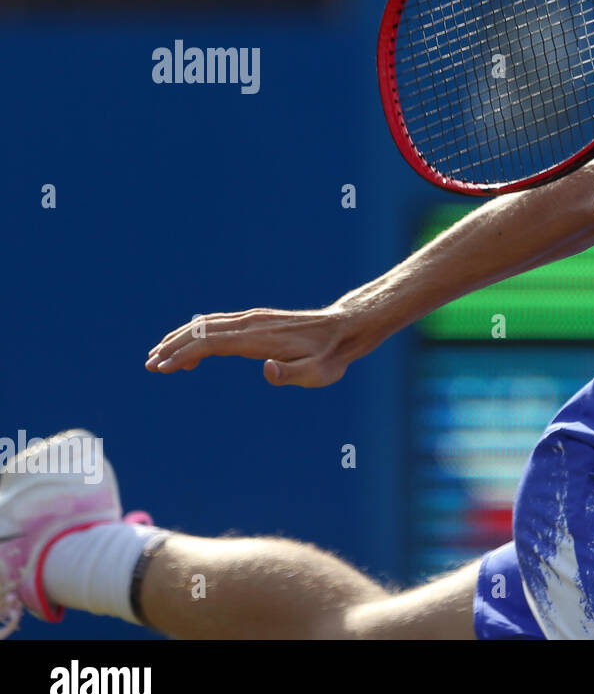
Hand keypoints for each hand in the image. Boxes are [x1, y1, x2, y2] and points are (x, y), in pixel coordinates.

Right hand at [145, 305, 375, 387]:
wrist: (344, 329)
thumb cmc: (330, 357)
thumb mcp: (317, 373)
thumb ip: (291, 374)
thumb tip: (267, 370)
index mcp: (258, 338)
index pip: (210, 343)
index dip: (182, 355)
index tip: (160, 368)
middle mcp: (251, 323)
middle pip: (201, 331)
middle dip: (172, 347)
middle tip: (149, 366)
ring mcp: (253, 319)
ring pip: (207, 324)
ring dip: (181, 338)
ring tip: (159, 355)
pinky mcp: (257, 320)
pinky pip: (219, 323)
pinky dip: (198, 334)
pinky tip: (192, 349)